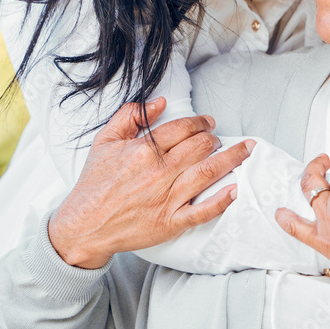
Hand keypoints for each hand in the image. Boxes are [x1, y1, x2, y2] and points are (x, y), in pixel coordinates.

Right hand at [49, 98, 253, 268]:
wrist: (83, 225)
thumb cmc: (94, 184)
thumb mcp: (104, 141)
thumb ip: (130, 117)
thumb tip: (160, 102)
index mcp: (143, 150)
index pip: (182, 128)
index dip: (200, 122)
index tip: (208, 123)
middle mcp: (158, 172)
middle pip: (200, 147)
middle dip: (216, 139)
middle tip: (222, 138)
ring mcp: (165, 199)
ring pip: (207, 173)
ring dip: (231, 160)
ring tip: (246, 152)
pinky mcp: (169, 223)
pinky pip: (202, 212)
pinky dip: (221, 201)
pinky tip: (236, 190)